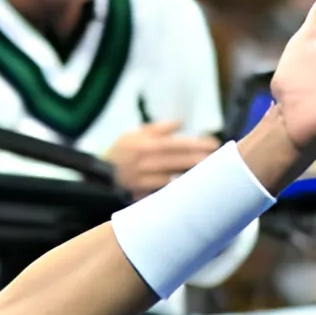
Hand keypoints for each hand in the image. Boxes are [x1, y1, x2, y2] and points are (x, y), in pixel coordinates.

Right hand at [106, 121, 220, 197]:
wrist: (95, 175)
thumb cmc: (118, 153)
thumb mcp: (133, 134)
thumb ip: (158, 129)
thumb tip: (181, 122)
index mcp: (144, 144)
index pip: (174, 143)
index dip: (195, 144)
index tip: (214, 144)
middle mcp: (143, 161)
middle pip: (176, 160)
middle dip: (199, 159)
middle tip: (220, 159)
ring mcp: (141, 178)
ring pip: (172, 177)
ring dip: (191, 175)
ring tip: (210, 173)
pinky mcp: (139, 192)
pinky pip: (161, 191)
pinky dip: (176, 189)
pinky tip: (191, 188)